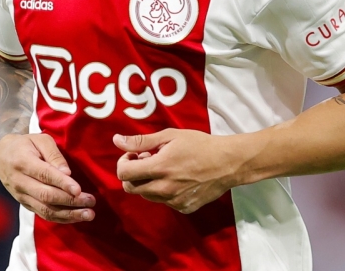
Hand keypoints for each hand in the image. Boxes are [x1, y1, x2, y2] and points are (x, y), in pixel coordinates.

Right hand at [0, 133, 95, 222]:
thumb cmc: (25, 144)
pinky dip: (61, 218)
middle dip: (70, 200)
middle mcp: (20, 182)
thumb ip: (54, 154)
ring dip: (69, 214)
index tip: (78, 189)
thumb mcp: (40, 140)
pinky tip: (76, 217)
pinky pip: (43, 214)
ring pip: (45, 210)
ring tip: (88, 214)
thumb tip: (67, 172)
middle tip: (91, 201)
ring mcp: (21, 195)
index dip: (62, 183)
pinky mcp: (25, 204)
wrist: (3, 154)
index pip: (44, 175)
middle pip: (46, 196)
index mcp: (22, 162)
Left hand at [114, 129, 241, 213]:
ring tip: (164, 168)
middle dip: (133, 173)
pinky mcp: (184, 207)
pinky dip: (162, 191)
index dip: (123, 162)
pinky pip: (163, 201)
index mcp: (159, 168)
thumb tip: (116, 140)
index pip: (124, 174)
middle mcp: (164, 188)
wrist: (228, 163)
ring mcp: (174, 201)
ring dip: (147, 182)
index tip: (134, 154)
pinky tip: (176, 178)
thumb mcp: (169, 136)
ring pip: (146, 195)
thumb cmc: (199, 144)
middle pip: (131, 187)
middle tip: (147, 159)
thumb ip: (141, 141)